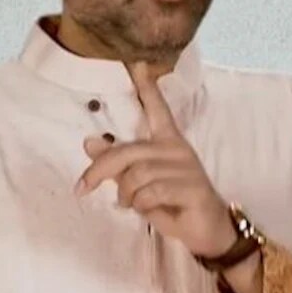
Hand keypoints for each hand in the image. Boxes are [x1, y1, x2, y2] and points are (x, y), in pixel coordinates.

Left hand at [75, 61, 235, 257]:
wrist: (209, 230)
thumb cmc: (173, 203)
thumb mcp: (140, 183)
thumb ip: (117, 162)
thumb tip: (88, 143)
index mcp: (168, 141)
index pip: (157, 109)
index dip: (147, 88)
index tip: (138, 63)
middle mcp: (177, 149)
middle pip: (128, 152)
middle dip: (100, 170)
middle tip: (82, 188)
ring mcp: (186, 168)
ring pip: (136, 175)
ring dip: (126, 195)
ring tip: (131, 204)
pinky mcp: (191, 187)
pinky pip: (150, 193)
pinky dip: (141, 206)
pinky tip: (148, 210)